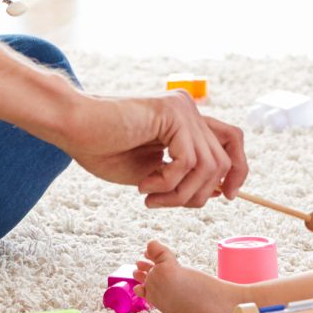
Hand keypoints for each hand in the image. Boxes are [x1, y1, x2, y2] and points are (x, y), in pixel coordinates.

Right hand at [56, 89, 250, 208]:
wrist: (73, 129)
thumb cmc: (103, 150)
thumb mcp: (153, 173)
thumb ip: (184, 179)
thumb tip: (220, 192)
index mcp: (187, 122)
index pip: (232, 141)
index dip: (238, 171)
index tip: (227, 197)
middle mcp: (189, 110)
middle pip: (225, 160)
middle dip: (200, 194)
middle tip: (164, 203)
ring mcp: (182, 109)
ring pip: (209, 166)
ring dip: (180, 194)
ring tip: (151, 198)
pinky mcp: (170, 113)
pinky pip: (187, 162)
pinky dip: (168, 183)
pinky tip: (144, 185)